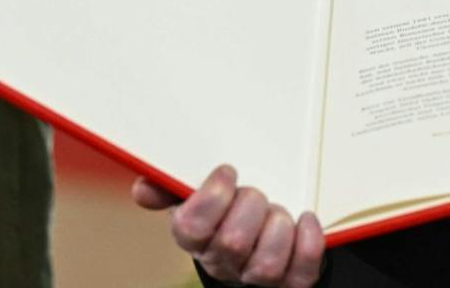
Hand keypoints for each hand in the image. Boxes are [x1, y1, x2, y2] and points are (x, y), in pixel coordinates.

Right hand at [132, 166, 323, 287]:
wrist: (257, 242)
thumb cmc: (223, 211)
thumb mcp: (196, 197)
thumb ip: (171, 188)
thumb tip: (142, 188)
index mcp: (195, 238)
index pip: (192, 227)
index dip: (212, 197)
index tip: (229, 172)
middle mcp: (224, 262)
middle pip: (232, 243)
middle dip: (249, 207)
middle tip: (255, 192)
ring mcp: (257, 276)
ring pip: (266, 265)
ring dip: (278, 228)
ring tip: (279, 211)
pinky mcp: (291, 281)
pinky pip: (301, 272)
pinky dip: (308, 243)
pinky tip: (306, 219)